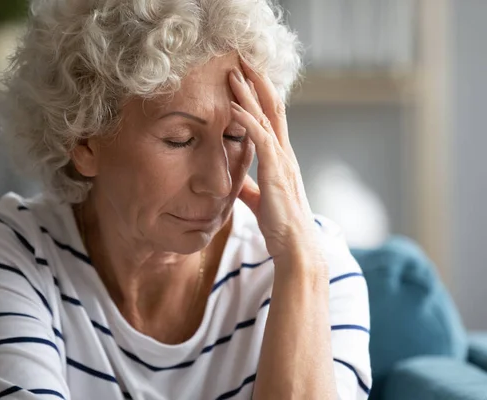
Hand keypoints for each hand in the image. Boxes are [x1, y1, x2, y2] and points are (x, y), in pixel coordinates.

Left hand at [229, 58, 317, 260]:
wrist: (294, 245)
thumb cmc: (280, 224)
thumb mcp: (259, 200)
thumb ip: (249, 187)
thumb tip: (236, 180)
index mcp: (281, 158)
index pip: (272, 118)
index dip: (260, 95)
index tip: (246, 77)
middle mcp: (284, 153)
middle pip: (272, 108)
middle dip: (257, 82)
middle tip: (242, 60)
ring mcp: (283, 160)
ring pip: (267, 117)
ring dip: (249, 93)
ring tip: (234, 72)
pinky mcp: (276, 171)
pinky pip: (261, 138)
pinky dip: (247, 120)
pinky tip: (233, 106)